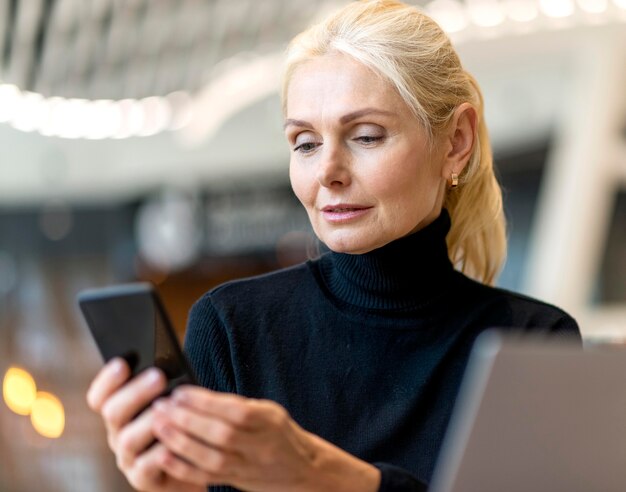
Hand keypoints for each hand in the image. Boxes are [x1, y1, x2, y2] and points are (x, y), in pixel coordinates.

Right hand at [86, 358, 202, 491]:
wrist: (194, 462)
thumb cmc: (182, 424)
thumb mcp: (172, 402)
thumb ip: (164, 387)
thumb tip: (166, 363)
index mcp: (121, 412)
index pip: (100, 396)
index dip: (107, 380)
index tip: (122, 363)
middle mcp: (119, 433)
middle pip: (113, 412)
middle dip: (135, 392)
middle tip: (159, 376)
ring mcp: (128, 458)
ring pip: (127, 439)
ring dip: (149, 421)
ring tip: (170, 407)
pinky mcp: (142, 479)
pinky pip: (145, 467)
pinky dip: (158, 453)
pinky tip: (173, 442)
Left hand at [151, 387, 380, 491]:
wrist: (303, 469)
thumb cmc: (279, 433)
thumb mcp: (267, 411)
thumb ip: (237, 406)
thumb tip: (197, 396)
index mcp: (269, 420)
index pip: (235, 410)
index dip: (205, 401)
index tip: (179, 391)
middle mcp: (261, 445)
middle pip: (221, 434)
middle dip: (187, 420)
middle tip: (160, 407)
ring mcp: (249, 466)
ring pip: (212, 458)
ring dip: (180, 442)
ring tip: (158, 426)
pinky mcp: (237, 482)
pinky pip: (207, 477)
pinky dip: (183, 467)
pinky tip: (164, 456)